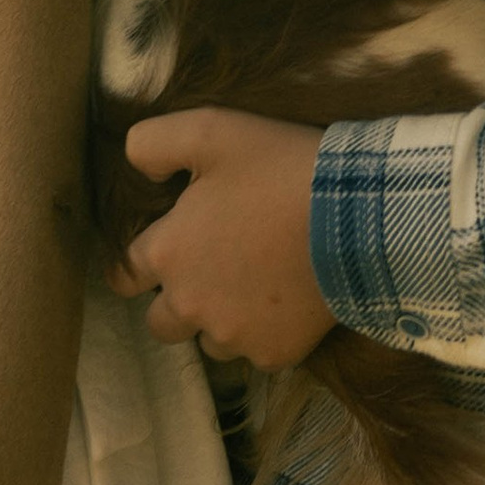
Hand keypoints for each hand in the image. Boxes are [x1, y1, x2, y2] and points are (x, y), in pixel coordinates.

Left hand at [119, 110, 330, 365]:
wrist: (357, 215)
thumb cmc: (280, 168)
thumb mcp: (211, 131)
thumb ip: (154, 143)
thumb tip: (134, 166)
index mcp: (168, 253)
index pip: (126, 272)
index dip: (136, 266)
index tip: (152, 260)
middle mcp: (189, 304)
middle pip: (160, 322)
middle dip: (176, 301)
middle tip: (211, 273)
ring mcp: (233, 335)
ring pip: (210, 341)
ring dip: (221, 320)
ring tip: (255, 288)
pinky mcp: (275, 353)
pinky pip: (258, 352)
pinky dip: (267, 334)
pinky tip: (289, 303)